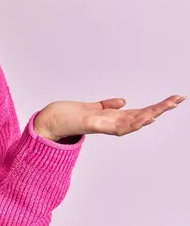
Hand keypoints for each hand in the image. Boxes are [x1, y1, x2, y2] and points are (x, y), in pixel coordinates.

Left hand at [34, 95, 185, 140]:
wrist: (48, 121)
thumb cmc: (68, 115)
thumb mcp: (91, 108)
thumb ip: (107, 106)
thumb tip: (122, 101)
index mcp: (112, 118)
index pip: (139, 112)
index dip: (157, 107)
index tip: (173, 99)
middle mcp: (110, 124)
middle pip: (141, 117)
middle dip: (160, 109)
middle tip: (178, 99)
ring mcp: (102, 126)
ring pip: (131, 123)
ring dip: (149, 116)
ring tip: (164, 108)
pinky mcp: (91, 125)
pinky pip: (113, 126)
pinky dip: (128, 123)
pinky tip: (141, 118)